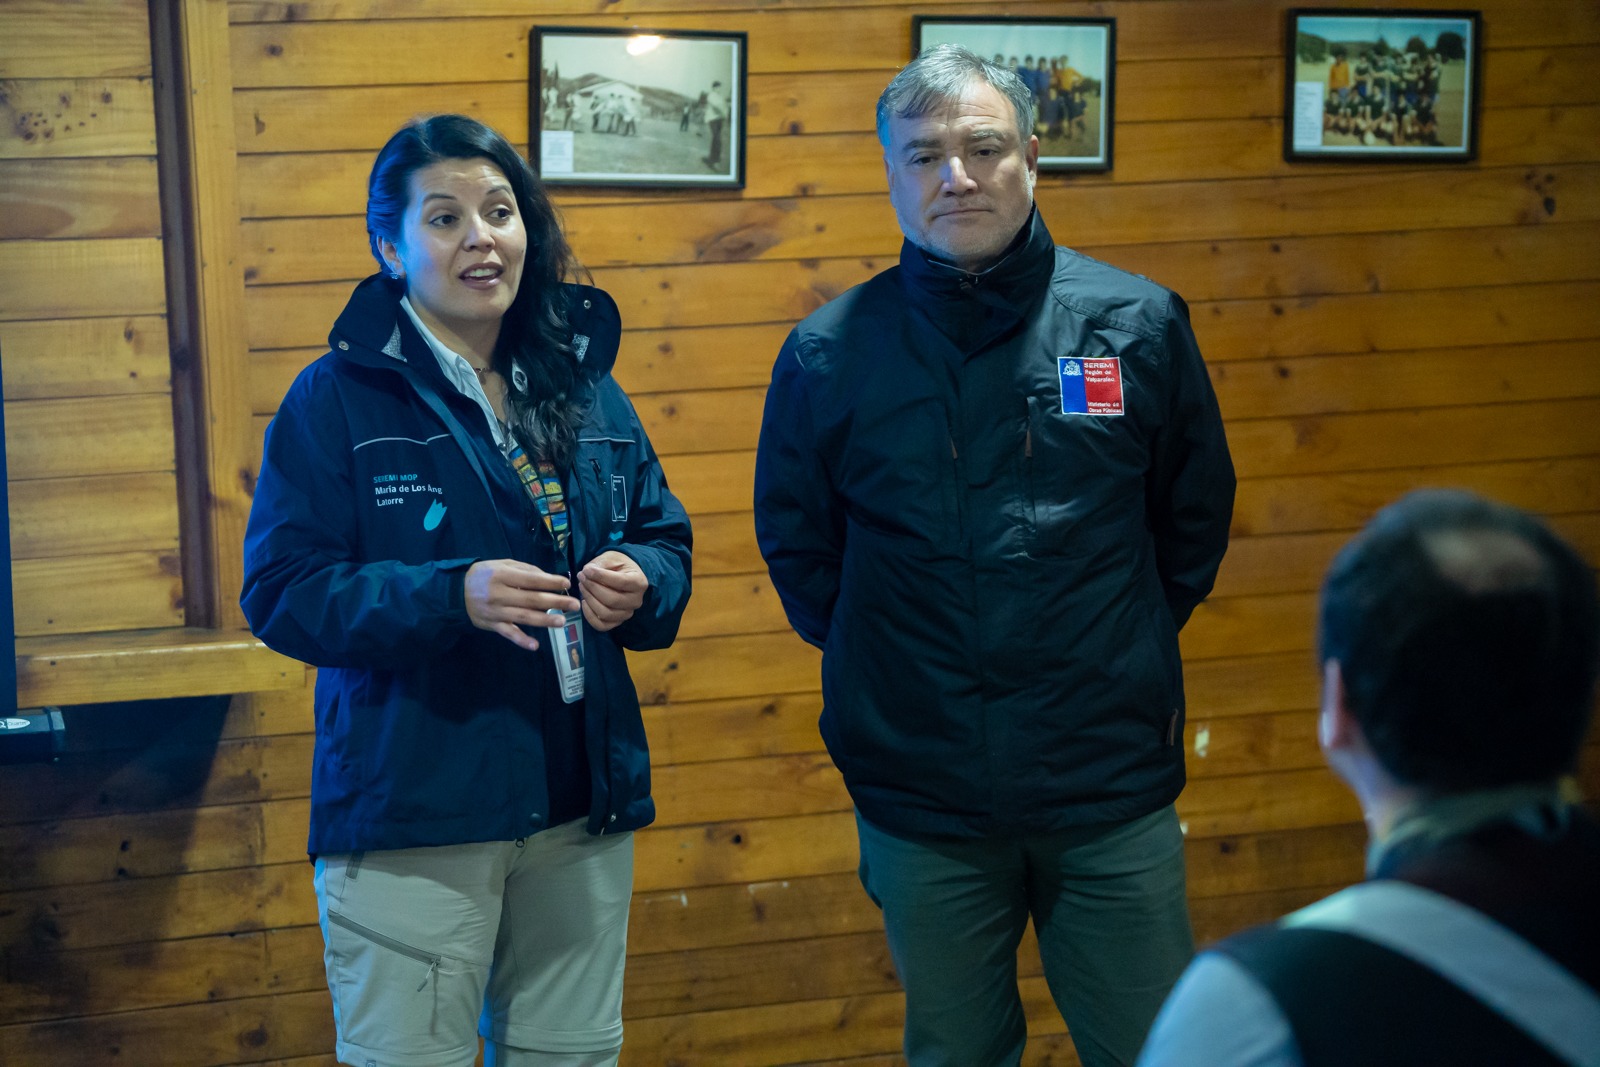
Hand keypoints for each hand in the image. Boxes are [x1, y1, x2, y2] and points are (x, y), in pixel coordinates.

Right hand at [464, 559, 580, 650]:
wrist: (456, 592)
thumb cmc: (484, 575)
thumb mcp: (502, 565)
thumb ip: (524, 570)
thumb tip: (548, 578)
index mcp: (502, 575)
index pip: (531, 579)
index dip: (550, 582)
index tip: (566, 583)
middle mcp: (499, 594)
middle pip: (532, 599)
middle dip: (555, 602)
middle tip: (574, 604)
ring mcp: (496, 612)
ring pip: (524, 617)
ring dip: (544, 621)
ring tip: (562, 621)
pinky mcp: (492, 625)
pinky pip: (508, 634)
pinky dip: (521, 640)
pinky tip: (535, 646)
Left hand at [577, 551, 648, 631]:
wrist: (624, 575)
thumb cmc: (618, 566)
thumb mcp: (611, 558)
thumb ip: (600, 565)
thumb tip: (586, 573)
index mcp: (639, 582)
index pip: (620, 582)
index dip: (601, 577)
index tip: (586, 570)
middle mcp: (636, 601)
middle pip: (611, 600)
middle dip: (592, 588)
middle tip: (582, 577)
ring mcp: (627, 613)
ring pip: (605, 613)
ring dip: (589, 600)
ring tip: (582, 587)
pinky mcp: (617, 622)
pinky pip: (601, 625)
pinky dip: (589, 616)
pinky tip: (584, 602)